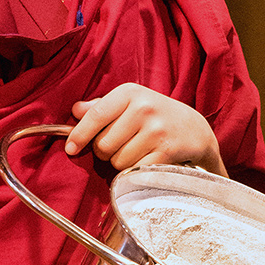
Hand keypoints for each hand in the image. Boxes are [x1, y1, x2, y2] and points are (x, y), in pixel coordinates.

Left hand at [67, 86, 224, 172]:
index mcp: (129, 93)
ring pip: (117, 161)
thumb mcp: (130, 103)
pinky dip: (135, 172)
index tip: (71, 149)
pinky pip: (134, 171)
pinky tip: (145, 161)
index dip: (79, 135)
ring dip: (121, 163)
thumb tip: (75, 111)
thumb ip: (101, 107)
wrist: (194, 129)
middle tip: (119, 146)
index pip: (95, 116)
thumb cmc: (154, 115)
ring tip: (135, 152)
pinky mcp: (166, 151)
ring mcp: (156, 131)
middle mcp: (143, 109)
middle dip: (105, 152)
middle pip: (103, 145)